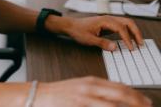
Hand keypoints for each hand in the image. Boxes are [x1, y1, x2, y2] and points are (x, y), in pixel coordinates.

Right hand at [35, 76, 151, 106]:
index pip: (119, 86)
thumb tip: (117, 96)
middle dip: (136, 102)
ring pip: (112, 105)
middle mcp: (89, 88)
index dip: (135, 95)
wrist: (40, 95)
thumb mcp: (81, 87)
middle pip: (119, 94)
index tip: (145, 102)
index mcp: (91, 81)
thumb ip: (98, 90)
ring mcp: (84, 99)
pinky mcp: (78, 106)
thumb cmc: (61, 93)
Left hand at [64, 15, 143, 50]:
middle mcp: (107, 18)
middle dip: (135, 32)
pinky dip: (127, 32)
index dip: (127, 38)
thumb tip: (114, 47)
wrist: (70, 26)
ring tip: (137, 42)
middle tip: (140, 43)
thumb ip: (102, 43)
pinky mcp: (107, 24)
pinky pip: (120, 26)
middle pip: (127, 22)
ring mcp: (108, 20)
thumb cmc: (77, 30)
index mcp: (104, 20)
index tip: (131, 48)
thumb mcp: (88, 39)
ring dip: (132, 31)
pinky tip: (128, 40)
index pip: (121, 28)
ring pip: (125, 23)